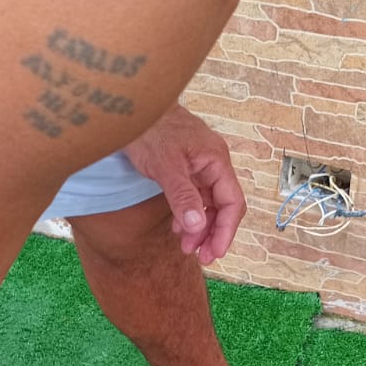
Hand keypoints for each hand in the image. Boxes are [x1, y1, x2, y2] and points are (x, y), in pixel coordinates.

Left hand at [122, 105, 246, 264]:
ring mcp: (200, 165)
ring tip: (186, 247)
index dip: (226, 231)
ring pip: (208, 204)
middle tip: (201, 257)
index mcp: (216, 160)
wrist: (132, 108)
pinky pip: (195, 197)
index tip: (215, 253)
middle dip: (213, 234)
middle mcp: (213, 163)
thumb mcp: (165, 166)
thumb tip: (198, 225)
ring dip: (200, 227)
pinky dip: (189, 215)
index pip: (233, 203)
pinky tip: (179, 229)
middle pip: (223, 206)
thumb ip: (182, 196)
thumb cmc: (149, 128)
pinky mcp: (186, 167)